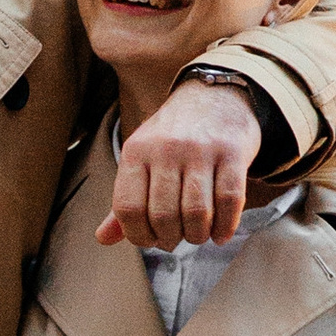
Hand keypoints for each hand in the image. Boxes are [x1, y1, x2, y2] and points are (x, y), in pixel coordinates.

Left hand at [98, 81, 261, 248]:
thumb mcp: (141, 158)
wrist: (214, 96)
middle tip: (177, 238)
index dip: (138, 235)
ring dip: (198, 235)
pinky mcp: (232, 151)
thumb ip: (126, 200)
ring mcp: (201, 149)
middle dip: (171, 239)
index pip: (128, 208)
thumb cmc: (173, 136)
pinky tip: (220, 233)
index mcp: (136, 151)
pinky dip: (225, 226)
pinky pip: (229, 201)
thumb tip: (103, 239)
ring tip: (198, 234)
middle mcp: (166, 148)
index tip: (150, 239)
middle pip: (164, 215)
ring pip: (197, 212)